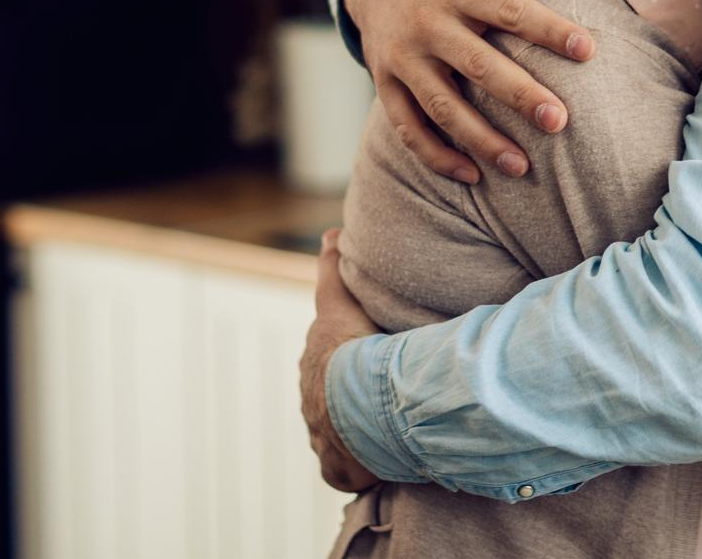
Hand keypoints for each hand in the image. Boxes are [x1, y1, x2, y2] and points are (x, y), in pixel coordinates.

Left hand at [300, 230, 379, 494]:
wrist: (357, 398)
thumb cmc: (353, 349)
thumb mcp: (339, 301)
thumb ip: (332, 267)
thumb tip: (330, 233)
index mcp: (314, 365)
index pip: (327, 360)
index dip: (345, 357)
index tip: (364, 358)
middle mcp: (313, 403)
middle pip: (332, 398)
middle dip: (350, 397)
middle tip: (383, 395)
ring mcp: (323, 437)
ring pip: (341, 433)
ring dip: (358, 433)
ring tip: (388, 432)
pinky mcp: (337, 467)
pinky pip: (349, 469)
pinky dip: (362, 467)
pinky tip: (381, 466)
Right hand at [346, 0, 596, 182]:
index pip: (511, 11)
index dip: (549, 31)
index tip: (588, 50)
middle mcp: (428, 25)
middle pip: (478, 65)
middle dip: (519, 95)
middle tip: (559, 122)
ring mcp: (403, 58)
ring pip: (442, 106)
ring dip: (480, 140)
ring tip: (521, 167)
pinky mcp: (385, 81)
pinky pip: (408, 126)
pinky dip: (436, 155)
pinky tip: (472, 176)